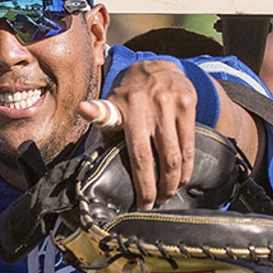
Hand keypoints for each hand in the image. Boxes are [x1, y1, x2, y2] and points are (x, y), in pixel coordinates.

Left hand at [77, 60, 196, 209]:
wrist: (158, 66)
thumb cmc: (130, 97)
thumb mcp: (112, 106)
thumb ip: (104, 130)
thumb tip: (92, 165)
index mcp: (120, 106)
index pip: (105, 112)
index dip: (93, 111)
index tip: (84, 109)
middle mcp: (143, 104)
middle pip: (146, 156)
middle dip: (149, 187)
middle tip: (149, 205)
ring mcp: (167, 103)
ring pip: (173, 156)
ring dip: (171, 182)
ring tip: (166, 196)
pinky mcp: (187, 103)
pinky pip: (189, 145)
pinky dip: (187, 168)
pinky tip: (182, 179)